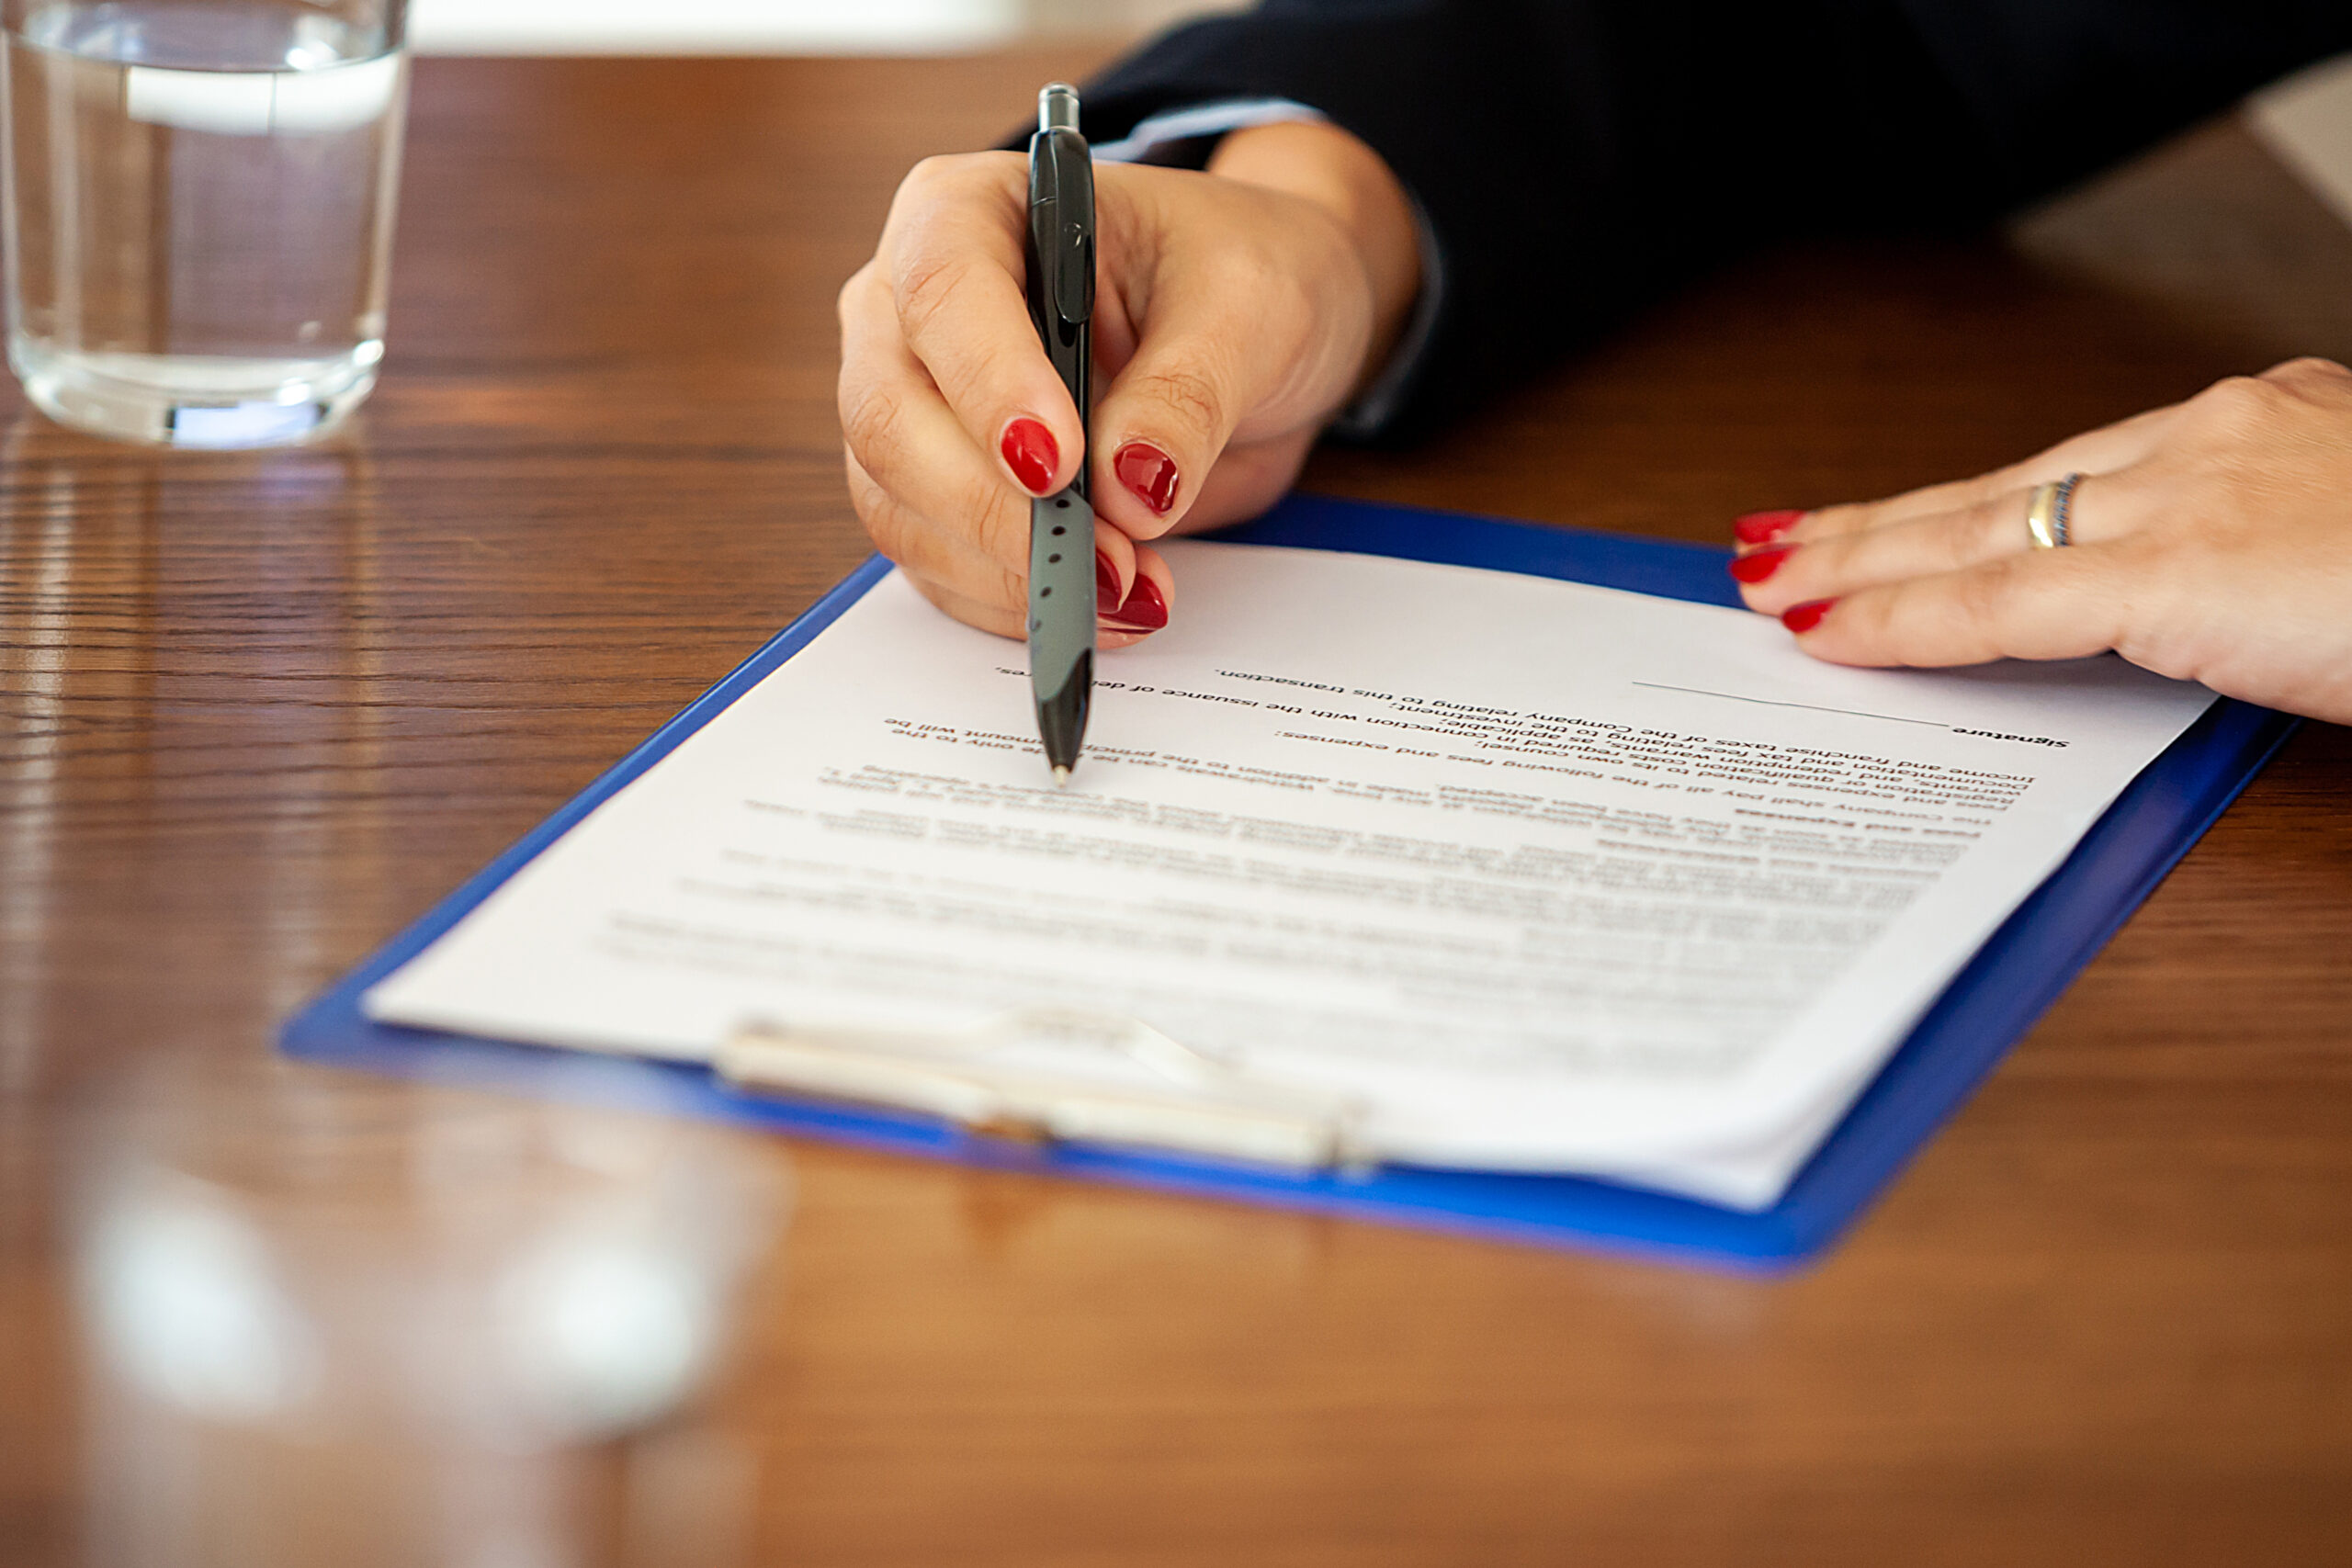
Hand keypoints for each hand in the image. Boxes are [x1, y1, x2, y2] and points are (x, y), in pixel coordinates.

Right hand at [837, 121, 1419, 643]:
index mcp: (974, 210)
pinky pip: (943, 568)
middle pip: (888, 415)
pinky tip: (1112, 608)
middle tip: (1106, 558)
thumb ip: (1188, 393)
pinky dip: (1017, 604)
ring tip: (1132, 588)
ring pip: (899, 507)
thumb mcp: (1250, 308)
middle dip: (991, 507)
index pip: (940, 285)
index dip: (987, 381)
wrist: (1260, 330)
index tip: (1057, 464)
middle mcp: (914, 308)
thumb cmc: (1243, 275)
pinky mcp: (942, 497)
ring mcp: (916, 407)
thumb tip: (1129, 488)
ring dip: (1009, 570)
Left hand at [1728, 357, 2351, 723]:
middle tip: (1778, 544)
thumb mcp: (2346, 558)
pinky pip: (1999, 597)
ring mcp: (2189, 496)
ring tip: (1770, 580)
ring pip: (1976, 528)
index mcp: (2258, 428)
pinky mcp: (2179, 567)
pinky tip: (1830, 628)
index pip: (2066, 473)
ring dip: (1860, 560)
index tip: (1882, 525)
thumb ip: (2257, 576)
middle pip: (1999, 486)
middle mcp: (2209, 440)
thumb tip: (2207, 621)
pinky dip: (1902, 615)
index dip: (1960, 504)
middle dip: (1877, 523)